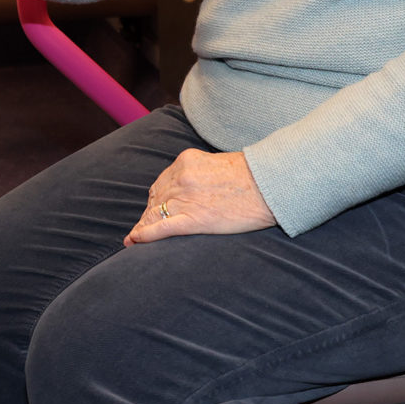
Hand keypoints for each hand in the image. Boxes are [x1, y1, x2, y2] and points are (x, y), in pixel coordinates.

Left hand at [126, 149, 276, 244]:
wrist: (270, 186)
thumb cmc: (253, 176)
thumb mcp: (220, 163)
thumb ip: (200, 171)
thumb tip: (194, 186)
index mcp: (187, 161)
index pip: (162, 182)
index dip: (156, 198)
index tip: (152, 208)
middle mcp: (181, 178)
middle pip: (156, 198)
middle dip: (149, 213)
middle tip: (143, 225)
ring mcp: (185, 198)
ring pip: (154, 213)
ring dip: (143, 226)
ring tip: (134, 238)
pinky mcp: (193, 219)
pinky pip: (161, 228)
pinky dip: (144, 235)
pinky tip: (134, 241)